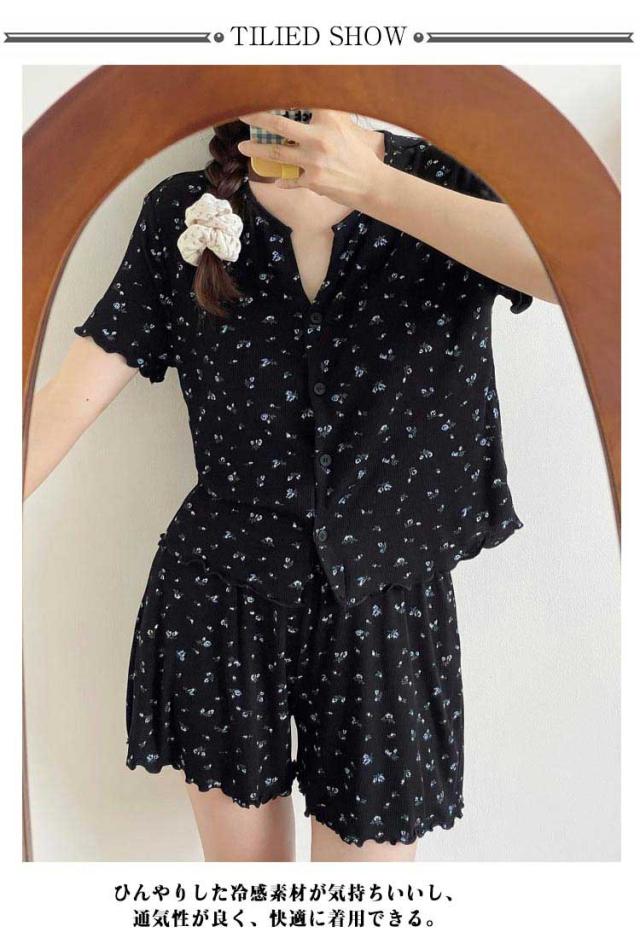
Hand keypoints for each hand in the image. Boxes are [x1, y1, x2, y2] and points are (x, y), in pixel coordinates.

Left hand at [236, 109, 385, 207]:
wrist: (370, 183)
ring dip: (258, 150)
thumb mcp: (347, 125)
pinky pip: (291, 179)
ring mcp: (313, 160)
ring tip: (243, 146)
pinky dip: (283, 180)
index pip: (299, 102)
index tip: (260, 92)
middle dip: (257, 118)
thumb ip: (328, 114)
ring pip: (278, 153)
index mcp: (328, 118)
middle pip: (280, 125)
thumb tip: (315, 99)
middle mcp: (319, 137)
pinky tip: (277, 179)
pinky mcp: (312, 181)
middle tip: (241, 114)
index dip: (279, 96)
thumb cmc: (358, 154)